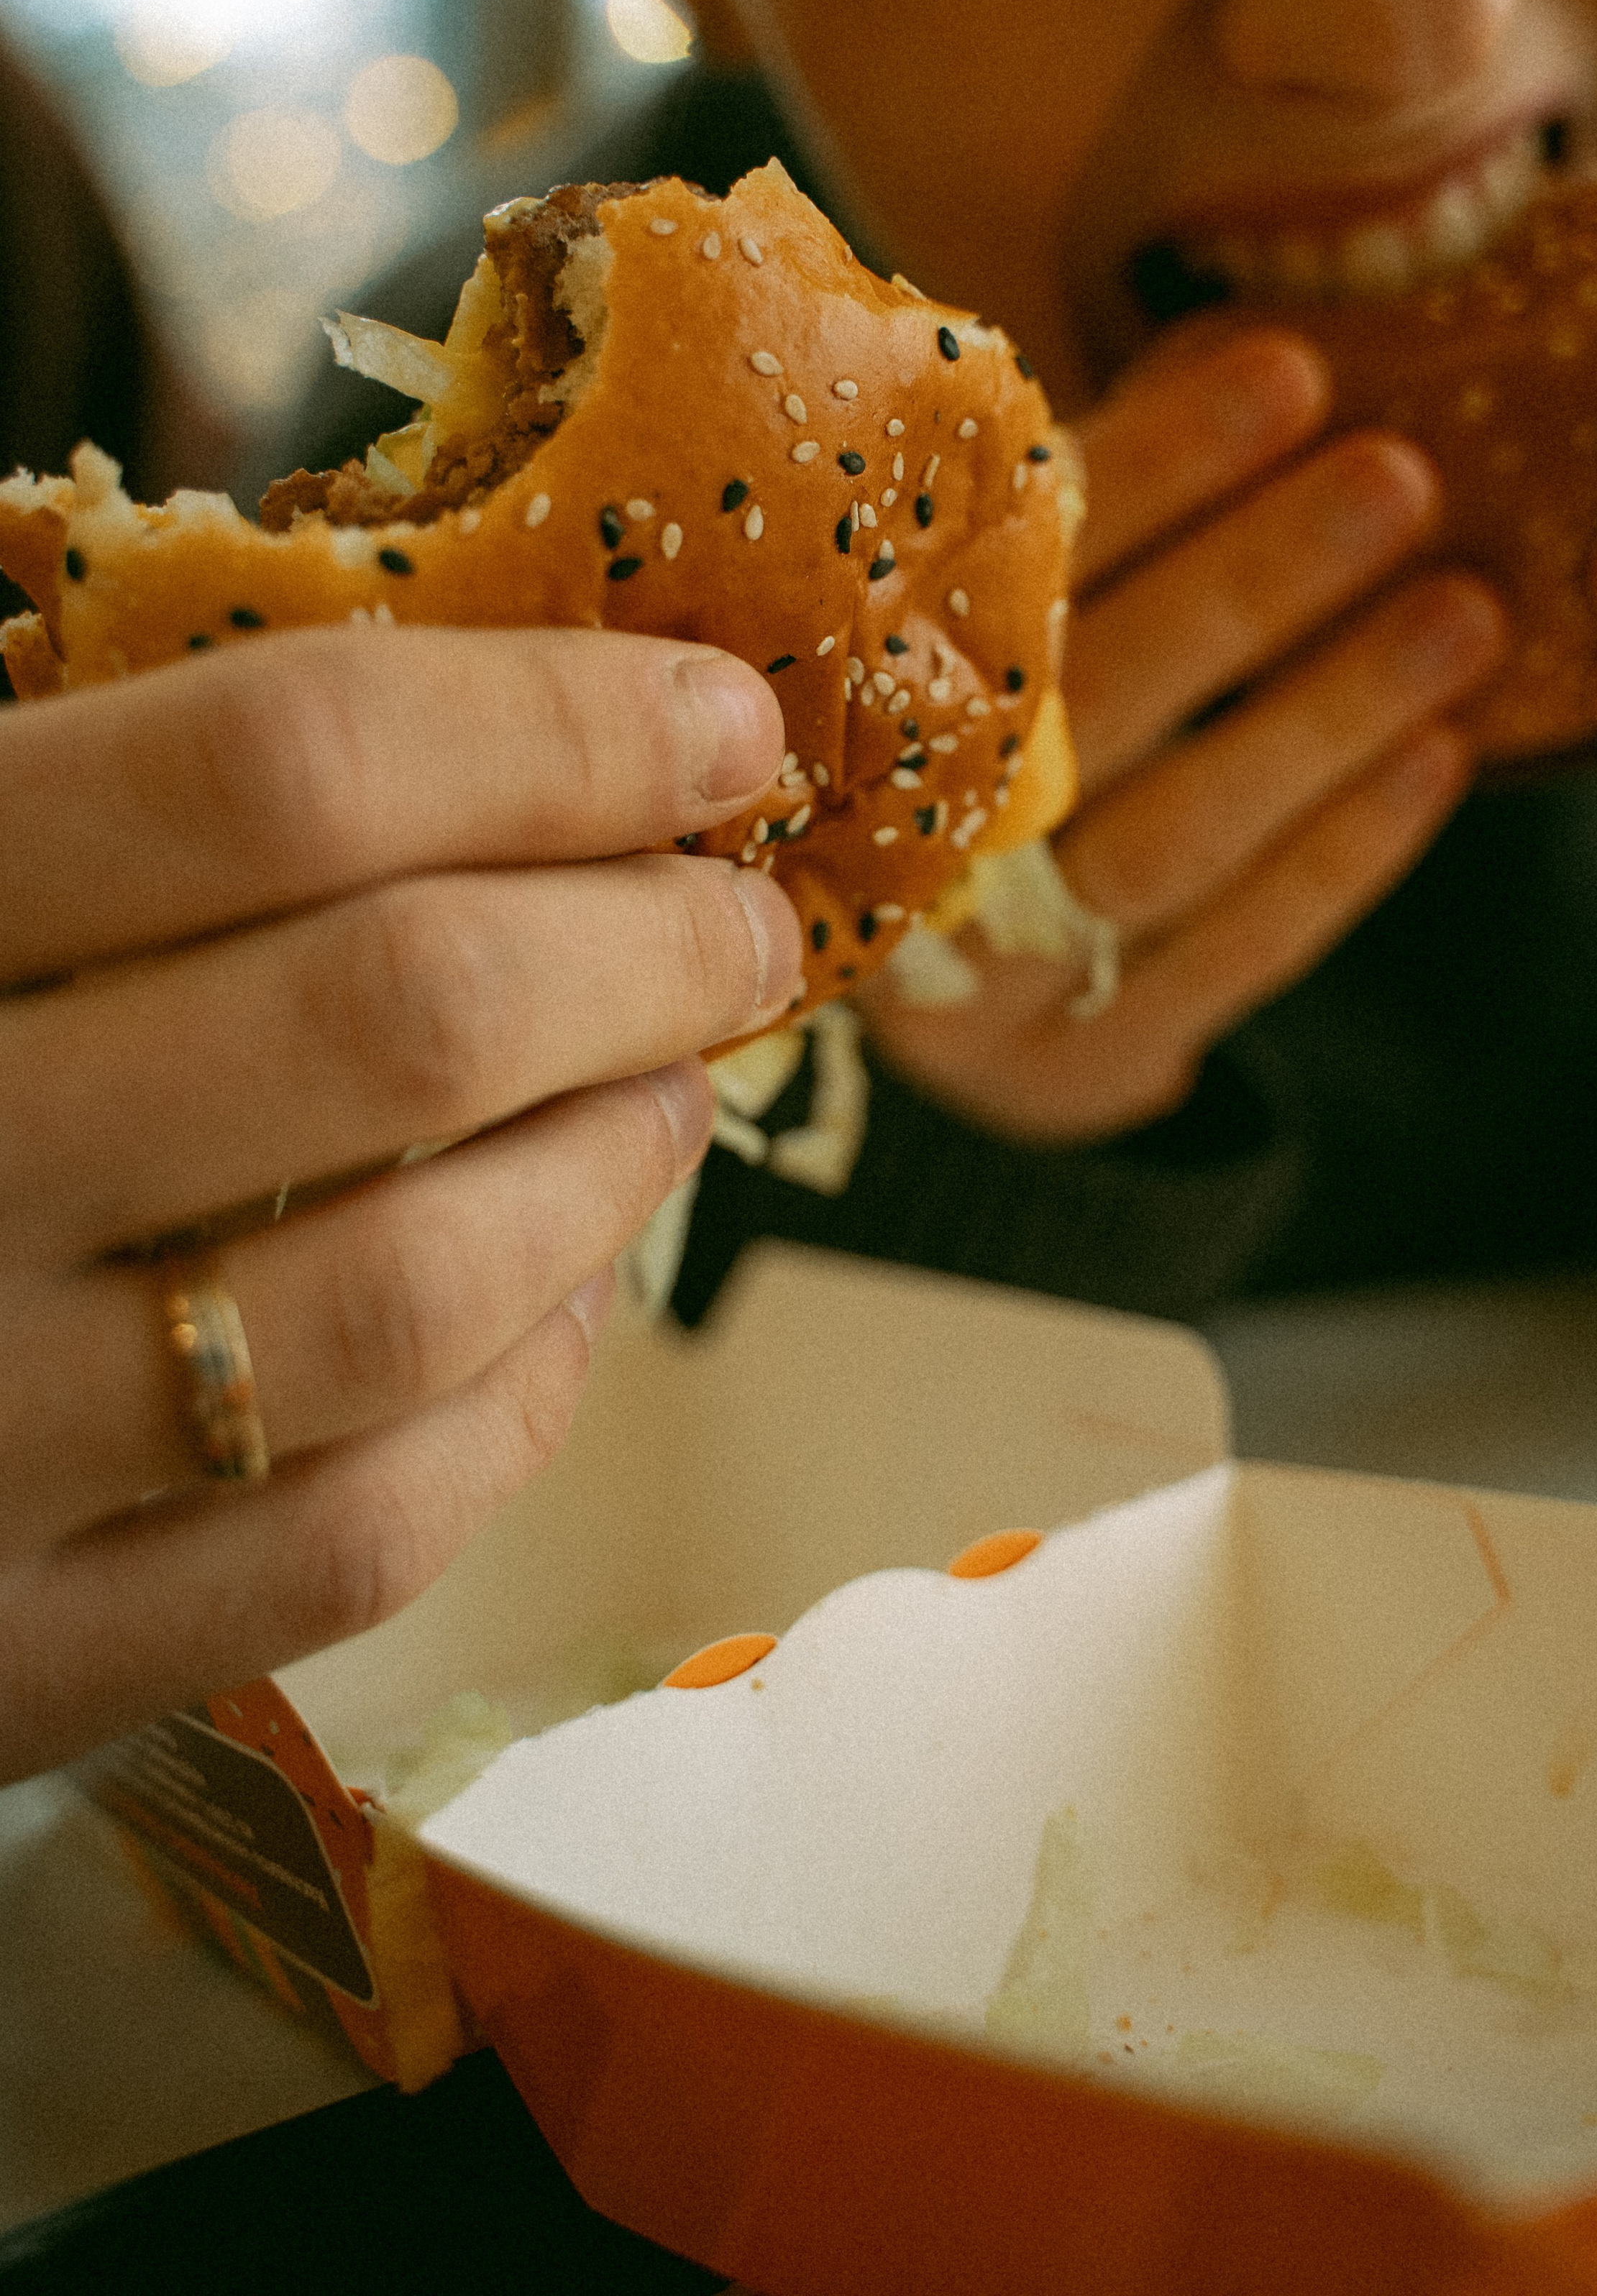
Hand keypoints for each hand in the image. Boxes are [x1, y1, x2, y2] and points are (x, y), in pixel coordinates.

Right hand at [0, 626, 800, 1781]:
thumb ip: (103, 808)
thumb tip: (483, 723)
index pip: (282, 770)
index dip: (547, 729)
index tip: (711, 722)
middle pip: (404, 1017)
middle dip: (645, 945)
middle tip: (737, 919)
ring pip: (421, 1288)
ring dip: (612, 1164)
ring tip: (671, 1088)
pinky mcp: (12, 1661)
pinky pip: (359, 1532)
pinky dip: (519, 1403)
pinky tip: (561, 1305)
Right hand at [860, 327, 1507, 1141]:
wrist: (920, 994)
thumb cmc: (969, 734)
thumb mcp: (979, 606)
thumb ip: (1075, 508)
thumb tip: (1249, 347)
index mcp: (832, 696)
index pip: (998, 563)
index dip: (1152, 468)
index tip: (1292, 370)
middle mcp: (891, 846)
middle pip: (1089, 704)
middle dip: (1256, 582)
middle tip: (1402, 474)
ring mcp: (981, 980)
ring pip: (1169, 839)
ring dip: (1325, 719)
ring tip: (1465, 612)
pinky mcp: (1075, 1067)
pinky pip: (1225, 957)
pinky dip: (1340, 857)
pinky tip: (1439, 759)